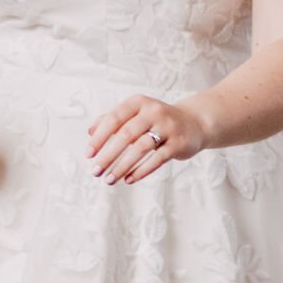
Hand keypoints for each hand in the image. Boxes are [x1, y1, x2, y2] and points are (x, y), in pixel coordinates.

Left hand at [88, 94, 204, 185]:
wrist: (194, 123)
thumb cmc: (157, 120)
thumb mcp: (136, 114)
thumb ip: (113, 120)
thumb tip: (90, 131)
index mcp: (138, 103)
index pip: (114, 118)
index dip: (99, 137)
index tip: (88, 154)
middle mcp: (153, 112)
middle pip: (126, 134)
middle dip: (108, 155)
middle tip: (95, 171)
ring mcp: (168, 127)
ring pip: (141, 148)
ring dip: (122, 166)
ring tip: (109, 179)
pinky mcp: (178, 143)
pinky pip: (157, 159)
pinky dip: (141, 171)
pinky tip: (129, 179)